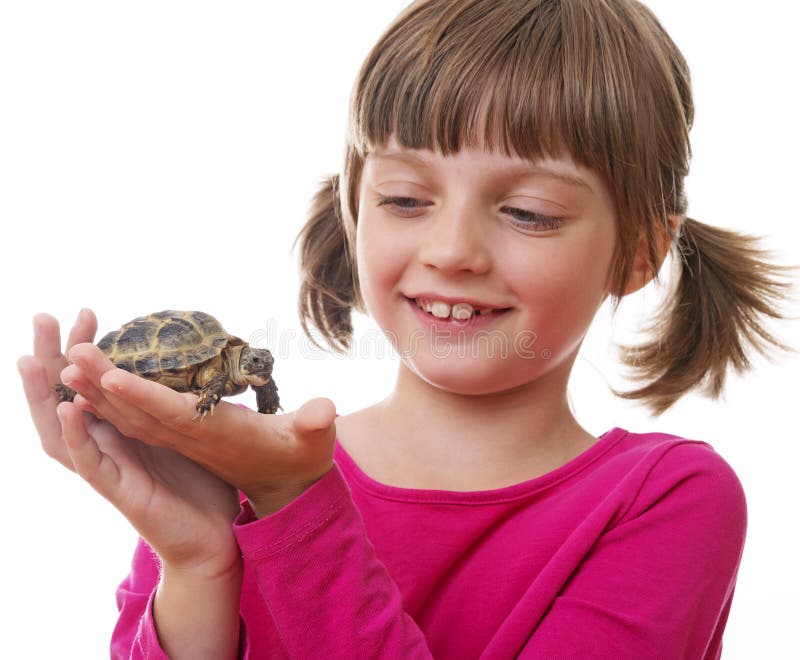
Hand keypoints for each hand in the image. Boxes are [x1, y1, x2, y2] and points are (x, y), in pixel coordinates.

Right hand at [18, 311, 241, 576]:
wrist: (214, 537)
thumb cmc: (203, 483)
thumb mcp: (190, 432)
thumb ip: (179, 401)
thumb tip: (194, 358)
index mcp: (123, 430)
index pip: (92, 384)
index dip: (85, 350)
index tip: (88, 314)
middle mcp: (107, 446)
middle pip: (65, 398)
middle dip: (52, 359)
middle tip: (43, 318)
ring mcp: (108, 469)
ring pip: (63, 430)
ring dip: (46, 395)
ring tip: (34, 358)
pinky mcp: (118, 492)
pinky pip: (89, 462)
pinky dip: (76, 435)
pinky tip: (70, 408)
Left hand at [61, 340, 337, 517]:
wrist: (287, 488)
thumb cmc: (302, 458)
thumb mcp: (315, 441)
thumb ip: (317, 425)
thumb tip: (323, 411)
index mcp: (219, 437)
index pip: (174, 414)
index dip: (142, 395)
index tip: (109, 376)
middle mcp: (192, 440)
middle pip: (140, 412)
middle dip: (104, 384)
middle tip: (72, 350)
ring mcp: (183, 441)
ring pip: (132, 416)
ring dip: (100, 392)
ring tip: (69, 362)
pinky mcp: (182, 438)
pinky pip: (138, 419)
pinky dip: (114, 402)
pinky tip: (96, 384)